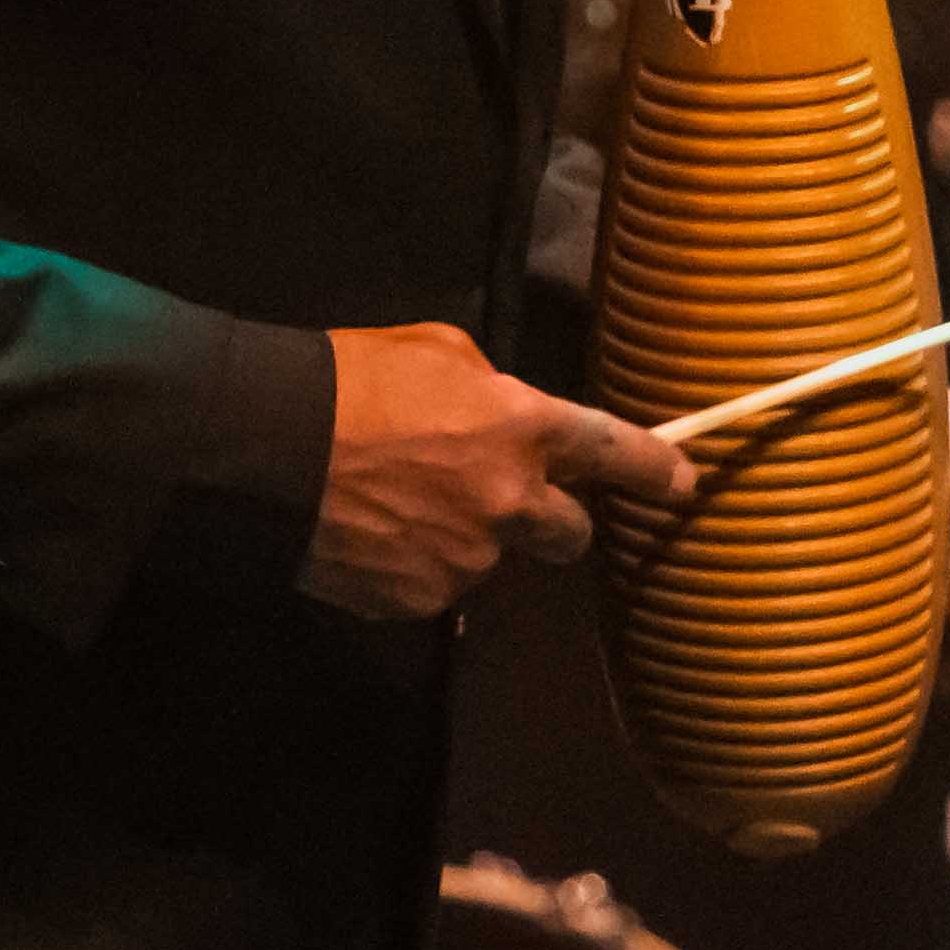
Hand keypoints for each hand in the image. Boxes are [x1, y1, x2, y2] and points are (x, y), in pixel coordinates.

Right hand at [307, 322, 690, 622]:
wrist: (267, 447)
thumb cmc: (351, 378)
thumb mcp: (434, 349)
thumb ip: (489, 385)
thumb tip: (502, 411)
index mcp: (522, 430)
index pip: (614, 453)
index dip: (656, 470)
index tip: (682, 483)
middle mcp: (510, 504)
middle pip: (571, 534)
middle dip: (548, 519)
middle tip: (500, 497)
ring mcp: (466, 560)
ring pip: (491, 559)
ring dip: (466, 538)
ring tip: (400, 505)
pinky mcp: (418, 600)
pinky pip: (434, 588)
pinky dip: (414, 567)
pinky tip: (372, 535)